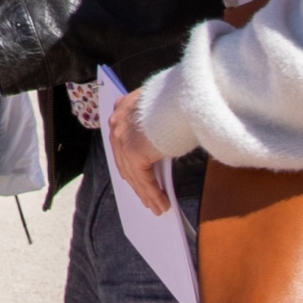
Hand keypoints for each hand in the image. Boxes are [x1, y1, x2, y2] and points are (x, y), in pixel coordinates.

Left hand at [109, 88, 169, 215]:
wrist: (185, 96)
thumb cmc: (179, 99)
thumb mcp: (160, 108)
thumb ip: (152, 123)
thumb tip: (157, 143)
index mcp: (122, 108)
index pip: (122, 143)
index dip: (129, 163)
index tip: (135, 178)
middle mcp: (117, 122)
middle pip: (124, 161)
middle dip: (136, 183)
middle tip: (146, 199)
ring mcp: (123, 138)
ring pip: (133, 174)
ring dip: (146, 194)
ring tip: (156, 207)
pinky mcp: (134, 153)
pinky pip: (143, 180)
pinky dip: (153, 194)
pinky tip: (161, 204)